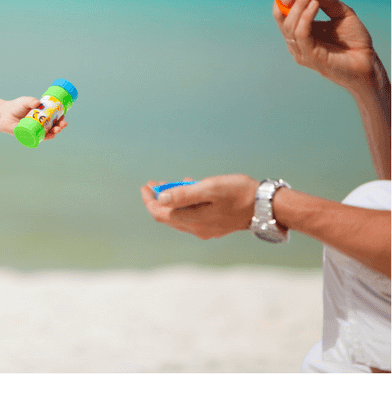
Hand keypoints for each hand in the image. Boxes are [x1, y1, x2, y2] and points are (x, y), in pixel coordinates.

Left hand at [1, 96, 67, 139]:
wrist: (3, 115)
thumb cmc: (15, 107)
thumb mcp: (25, 101)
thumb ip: (31, 101)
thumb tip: (38, 103)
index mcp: (42, 115)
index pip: (54, 118)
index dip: (60, 118)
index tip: (63, 116)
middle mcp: (40, 124)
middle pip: (53, 127)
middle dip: (59, 126)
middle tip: (62, 125)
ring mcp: (35, 130)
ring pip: (47, 133)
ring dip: (54, 132)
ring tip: (57, 130)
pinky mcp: (29, 136)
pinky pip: (38, 138)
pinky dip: (45, 137)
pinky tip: (50, 136)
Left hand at [140, 175, 257, 238]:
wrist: (267, 207)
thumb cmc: (238, 193)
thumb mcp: (209, 188)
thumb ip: (184, 194)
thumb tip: (160, 198)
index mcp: (192, 220)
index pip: (159, 213)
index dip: (149, 200)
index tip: (146, 186)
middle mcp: (196, 229)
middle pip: (167, 216)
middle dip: (158, 200)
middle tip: (153, 184)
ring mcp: (206, 229)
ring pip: (179, 216)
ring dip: (172, 201)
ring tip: (169, 184)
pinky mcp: (215, 226)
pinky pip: (192, 216)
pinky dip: (186, 203)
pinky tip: (190, 189)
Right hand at [275, 0, 376, 90]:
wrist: (367, 64)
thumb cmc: (355, 42)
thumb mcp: (341, 14)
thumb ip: (328, 0)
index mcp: (301, 30)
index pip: (284, 10)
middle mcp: (296, 40)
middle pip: (280, 15)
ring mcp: (300, 49)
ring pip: (288, 23)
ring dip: (299, 4)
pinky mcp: (308, 56)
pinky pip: (300, 33)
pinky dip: (305, 16)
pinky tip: (315, 4)